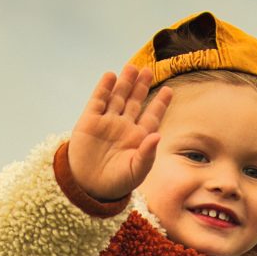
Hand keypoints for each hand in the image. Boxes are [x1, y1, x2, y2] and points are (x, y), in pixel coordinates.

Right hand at [67, 66, 172, 202]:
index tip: (168, 90)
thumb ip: (148, 154)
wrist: (87, 187)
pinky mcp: (89, 120)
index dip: (160, 103)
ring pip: (118, 97)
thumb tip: (157, 136)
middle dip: (141, 86)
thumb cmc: (116, 183)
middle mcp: (124, 127)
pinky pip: (98, 100)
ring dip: (125, 82)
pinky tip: (111, 76)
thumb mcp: (136, 171)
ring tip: (132, 67)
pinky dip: (104, 88)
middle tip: (148, 70)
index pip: (152, 116)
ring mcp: (107, 122)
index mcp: (139, 138)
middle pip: (135, 101)